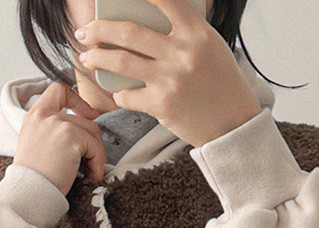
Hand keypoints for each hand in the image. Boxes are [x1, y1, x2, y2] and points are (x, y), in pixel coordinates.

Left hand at [75, 0, 261, 148]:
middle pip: (128, 33)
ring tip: (86, 57)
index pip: (163, 0)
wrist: (232, 125)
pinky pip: (128, 95)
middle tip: (85, 31)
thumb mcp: (211, 47)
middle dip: (99, 29)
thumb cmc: (221, 84)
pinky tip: (117, 92)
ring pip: (121, 62)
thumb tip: (148, 17)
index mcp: (196, 33)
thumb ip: (184, 30)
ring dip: (97, 58)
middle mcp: (182, 53)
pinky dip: (119, 93)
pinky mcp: (161, 105)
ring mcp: (170, 80)